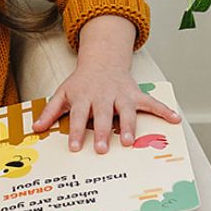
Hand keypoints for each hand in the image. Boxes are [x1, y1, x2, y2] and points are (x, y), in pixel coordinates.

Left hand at [32, 67, 179, 152]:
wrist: (102, 61)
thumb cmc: (81, 82)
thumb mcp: (62, 94)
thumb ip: (50, 112)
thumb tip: (36, 128)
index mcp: (83, 97)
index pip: (77, 116)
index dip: (74, 132)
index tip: (74, 148)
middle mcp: (102, 96)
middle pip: (101, 116)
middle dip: (101, 132)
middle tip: (100, 149)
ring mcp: (120, 95)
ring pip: (126, 111)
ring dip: (128, 126)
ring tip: (128, 142)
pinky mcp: (136, 94)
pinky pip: (151, 102)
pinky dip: (164, 110)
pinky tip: (175, 119)